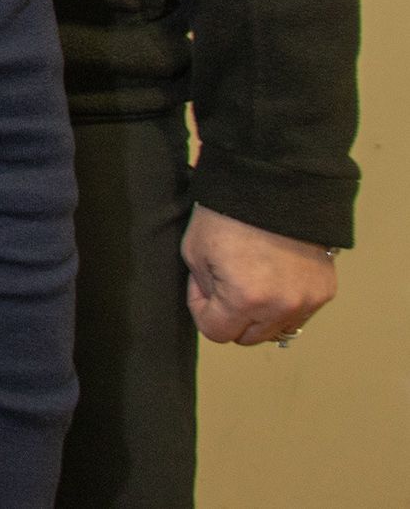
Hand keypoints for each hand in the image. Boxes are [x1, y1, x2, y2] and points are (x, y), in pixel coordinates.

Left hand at [181, 204, 337, 345]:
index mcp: (245, 299)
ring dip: (260, 313)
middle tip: (224, 281)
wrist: (274, 184)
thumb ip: (204, 289)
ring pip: (277, 329)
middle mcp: (281, 307)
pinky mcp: (325, 290)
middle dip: (231, 315)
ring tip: (251, 278)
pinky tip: (273, 274)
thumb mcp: (195, 251)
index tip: (202, 286)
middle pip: (248, 337)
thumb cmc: (228, 212)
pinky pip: (299, 312)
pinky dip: (284, 302)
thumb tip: (215, 305)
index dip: (202, 309)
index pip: (217, 333)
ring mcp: (308, 300)